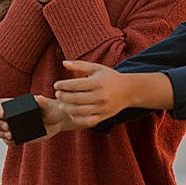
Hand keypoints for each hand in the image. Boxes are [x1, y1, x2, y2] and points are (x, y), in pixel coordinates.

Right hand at [0, 95, 70, 145]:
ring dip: (1, 134)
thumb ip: (43, 103)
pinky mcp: (17, 137)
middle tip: (7, 127)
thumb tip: (40, 99)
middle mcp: (9, 116)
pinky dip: (8, 142)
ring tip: (11, 135)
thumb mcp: (48, 106)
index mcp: (13, 106)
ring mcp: (12, 127)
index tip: (4, 114)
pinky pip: (7, 141)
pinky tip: (13, 140)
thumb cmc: (50, 110)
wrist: (57, 122)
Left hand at [53, 61, 170, 126]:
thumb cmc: (109, 78)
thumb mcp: (96, 68)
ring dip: (67, 108)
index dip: (62, 85)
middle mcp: (101, 96)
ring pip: (79, 111)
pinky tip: (72, 113)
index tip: (56, 85)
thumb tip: (63, 63)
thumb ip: (79, 65)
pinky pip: (87, 121)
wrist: (128, 91)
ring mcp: (103, 108)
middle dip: (63, 97)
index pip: (74, 84)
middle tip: (58, 95)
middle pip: (75, 99)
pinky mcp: (104, 116)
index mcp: (98, 83)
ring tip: (62, 104)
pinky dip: (76, 118)